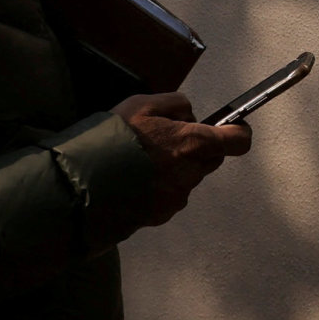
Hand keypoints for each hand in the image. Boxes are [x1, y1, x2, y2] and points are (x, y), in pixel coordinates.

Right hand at [119, 92, 252, 226]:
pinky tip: (133, 181)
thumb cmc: (111, 140)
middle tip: (165, 142)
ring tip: (140, 163)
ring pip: (187, 179)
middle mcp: (191, 173)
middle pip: (210, 159)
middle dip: (196, 149)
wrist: (80, 186)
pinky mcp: (161, 215)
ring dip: (174, 170)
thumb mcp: (142, 104)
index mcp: (192, 144)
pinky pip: (169, 198)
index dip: (238, 133)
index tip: (233, 128)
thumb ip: (175, 104)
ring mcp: (176, 198)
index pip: (238, 141)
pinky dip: (158, 189)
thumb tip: (190, 115)